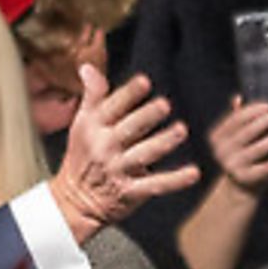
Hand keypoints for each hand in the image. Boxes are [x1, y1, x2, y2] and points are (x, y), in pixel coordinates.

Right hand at [51, 65, 199, 244]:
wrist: (73, 201)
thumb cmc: (83, 155)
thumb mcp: (81, 124)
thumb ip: (92, 96)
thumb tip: (88, 67)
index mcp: (94, 127)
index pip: (112, 106)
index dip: (129, 94)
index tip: (145, 82)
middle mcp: (105, 147)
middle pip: (129, 128)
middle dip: (147, 116)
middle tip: (165, 105)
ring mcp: (118, 170)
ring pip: (144, 154)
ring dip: (163, 142)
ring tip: (181, 130)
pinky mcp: (130, 192)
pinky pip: (156, 184)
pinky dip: (176, 180)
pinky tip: (194, 173)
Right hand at [210, 98, 267, 192]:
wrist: (241, 188)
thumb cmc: (244, 156)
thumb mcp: (237, 138)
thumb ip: (238, 119)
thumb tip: (239, 98)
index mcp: (218, 137)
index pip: (237, 118)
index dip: (254, 110)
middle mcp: (221, 151)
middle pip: (248, 131)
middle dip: (267, 121)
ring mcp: (231, 165)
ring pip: (258, 148)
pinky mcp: (243, 178)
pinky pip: (263, 168)